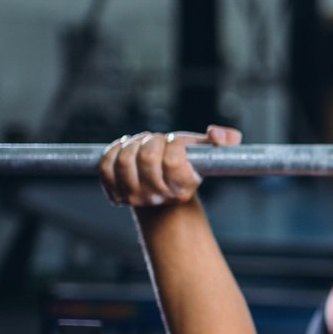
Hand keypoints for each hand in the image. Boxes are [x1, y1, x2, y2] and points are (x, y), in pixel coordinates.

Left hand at [98, 125, 241, 207]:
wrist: (161, 189)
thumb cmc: (184, 165)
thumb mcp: (207, 152)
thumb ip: (226, 140)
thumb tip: (217, 135)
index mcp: (183, 188)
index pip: (173, 161)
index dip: (174, 144)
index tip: (176, 142)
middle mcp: (159, 198)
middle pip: (146, 159)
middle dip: (151, 140)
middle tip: (157, 140)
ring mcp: (135, 198)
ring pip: (125, 161)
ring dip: (132, 143)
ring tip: (141, 142)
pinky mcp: (115, 195)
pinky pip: (107, 168)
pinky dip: (114, 151)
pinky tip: (125, 148)